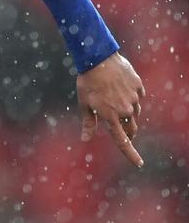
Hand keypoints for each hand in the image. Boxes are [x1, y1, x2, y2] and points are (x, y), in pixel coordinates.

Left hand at [76, 51, 144, 166]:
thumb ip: (88, 123)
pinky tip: (120, 88)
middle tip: (120, 129)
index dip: (131, 154)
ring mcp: (134, 98)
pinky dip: (130, 97)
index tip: (138, 163)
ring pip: (134, 113)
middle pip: (131, 129)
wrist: (98, 58)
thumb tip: (85, 140)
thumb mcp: (84, 103)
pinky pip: (137, 97)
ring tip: (114, 100)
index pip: (122, 141)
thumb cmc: (87, 82)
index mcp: (110, 116)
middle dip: (127, 133)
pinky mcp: (139, 87)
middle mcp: (125, 110)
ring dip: (128, 113)